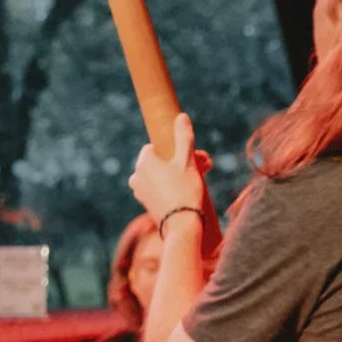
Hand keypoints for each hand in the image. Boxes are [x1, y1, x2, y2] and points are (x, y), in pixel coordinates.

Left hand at [128, 113, 214, 229]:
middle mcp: (137, 174)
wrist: (181, 225)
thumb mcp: (187, 161)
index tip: (192, 157)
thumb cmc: (184, 191)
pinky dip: (170, 188)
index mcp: (144, 160)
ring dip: (178, 175)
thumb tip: (182, 116)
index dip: (176, 151)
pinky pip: (158, 189)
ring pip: (160, 175)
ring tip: (199, 181)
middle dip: (182, 162)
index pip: (157, 147)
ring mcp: (139, 190)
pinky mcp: (145, 203)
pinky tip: (187, 194)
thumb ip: (184, 137)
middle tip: (205, 168)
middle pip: (161, 161)